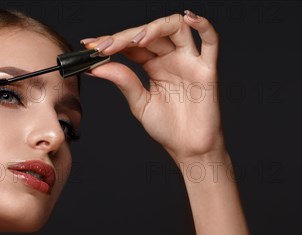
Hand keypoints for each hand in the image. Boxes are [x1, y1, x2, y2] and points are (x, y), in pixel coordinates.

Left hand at [81, 11, 224, 161]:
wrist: (189, 149)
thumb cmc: (168, 128)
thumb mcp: (139, 103)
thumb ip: (123, 81)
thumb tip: (97, 67)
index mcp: (155, 65)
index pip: (132, 45)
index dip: (111, 42)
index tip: (89, 46)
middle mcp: (172, 58)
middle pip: (150, 33)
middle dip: (124, 37)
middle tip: (104, 47)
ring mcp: (190, 61)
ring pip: (176, 28)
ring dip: (155, 28)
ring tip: (136, 40)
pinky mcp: (207, 70)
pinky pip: (212, 41)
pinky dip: (203, 25)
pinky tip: (190, 18)